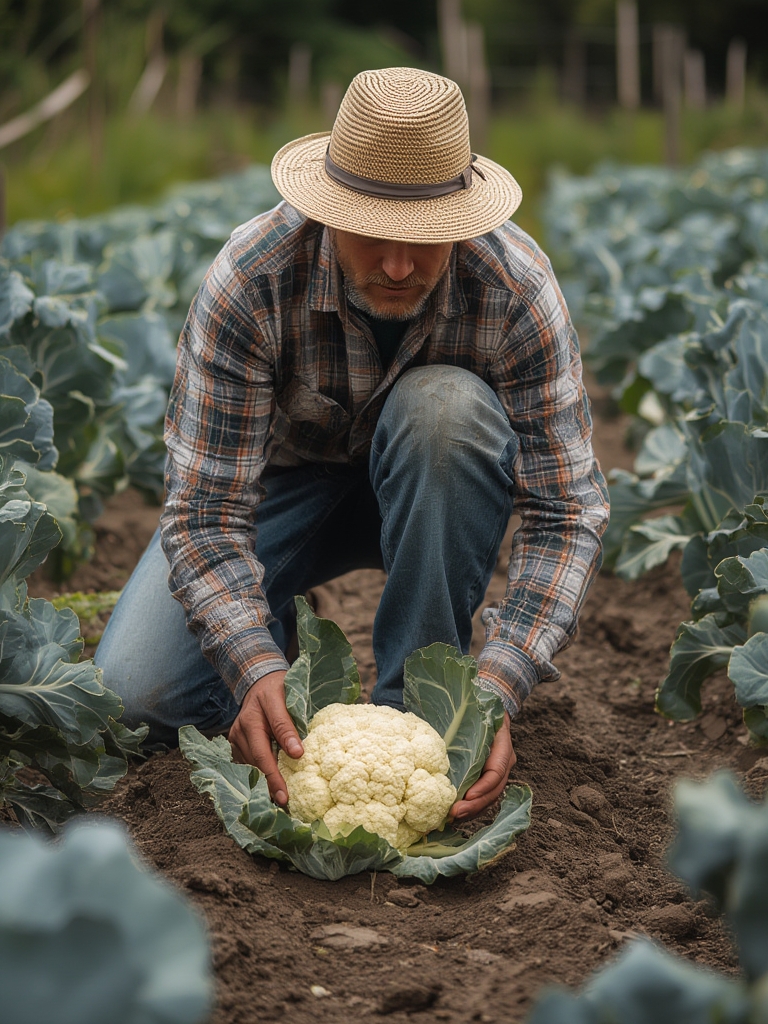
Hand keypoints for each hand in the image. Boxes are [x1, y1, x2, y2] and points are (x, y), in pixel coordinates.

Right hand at [228, 670, 302, 806]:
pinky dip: (257, 774)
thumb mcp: (287, 700)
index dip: (275, 777)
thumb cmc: (278, 689)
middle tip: (285, 804)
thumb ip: (288, 725)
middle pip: (255, 764)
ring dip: (263, 782)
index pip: (264, 754)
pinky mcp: (234, 743)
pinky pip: (245, 763)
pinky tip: (270, 786)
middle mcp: (240, 730)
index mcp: (253, 718)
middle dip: (269, 785)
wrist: (259, 682)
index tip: (286, 795)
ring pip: (249, 766)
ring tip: (279, 800)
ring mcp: (235, 737)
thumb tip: (297, 753)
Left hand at [449, 712, 513, 821]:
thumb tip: (437, 735)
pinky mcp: (488, 779)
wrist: (491, 709)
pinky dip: (470, 808)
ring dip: (472, 811)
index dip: (483, 786)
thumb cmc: (481, 712)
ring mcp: (498, 773)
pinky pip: (483, 797)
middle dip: (475, 805)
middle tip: (454, 813)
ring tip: (452, 818)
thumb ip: (465, 724)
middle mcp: (504, 763)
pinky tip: (455, 815)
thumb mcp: (478, 715)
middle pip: (493, 791)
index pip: (497, 772)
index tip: (467, 796)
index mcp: (503, 748)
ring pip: (489, 798)